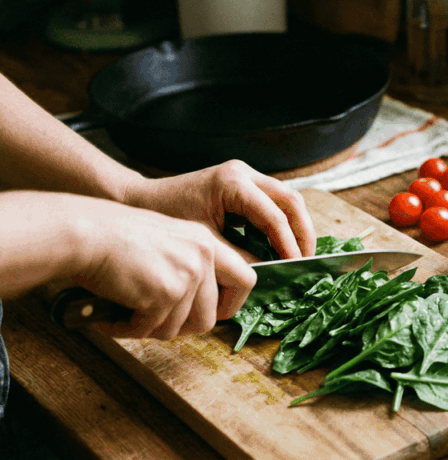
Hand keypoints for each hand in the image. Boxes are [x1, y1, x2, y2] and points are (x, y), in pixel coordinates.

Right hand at [62, 195, 257, 338]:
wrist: (87, 232)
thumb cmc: (115, 237)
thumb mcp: (167, 241)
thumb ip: (189, 267)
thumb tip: (200, 309)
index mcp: (206, 242)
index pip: (245, 278)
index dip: (231, 304)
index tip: (215, 314)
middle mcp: (203, 256)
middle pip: (211, 315)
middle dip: (184, 328)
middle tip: (159, 325)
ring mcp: (187, 275)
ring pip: (179, 327)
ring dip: (151, 328)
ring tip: (127, 317)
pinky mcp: (166, 293)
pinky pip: (151, 328)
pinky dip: (129, 329)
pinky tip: (112, 318)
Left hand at [123, 160, 316, 261]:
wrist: (138, 199)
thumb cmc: (165, 219)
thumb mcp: (204, 242)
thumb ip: (238, 255)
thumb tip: (267, 269)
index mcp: (233, 183)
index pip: (274, 215)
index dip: (288, 243)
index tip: (295, 265)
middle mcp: (243, 173)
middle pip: (291, 200)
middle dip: (302, 232)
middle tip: (306, 259)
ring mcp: (244, 175)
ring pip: (286, 199)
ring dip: (295, 227)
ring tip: (297, 254)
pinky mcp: (242, 184)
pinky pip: (272, 202)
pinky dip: (281, 223)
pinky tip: (280, 244)